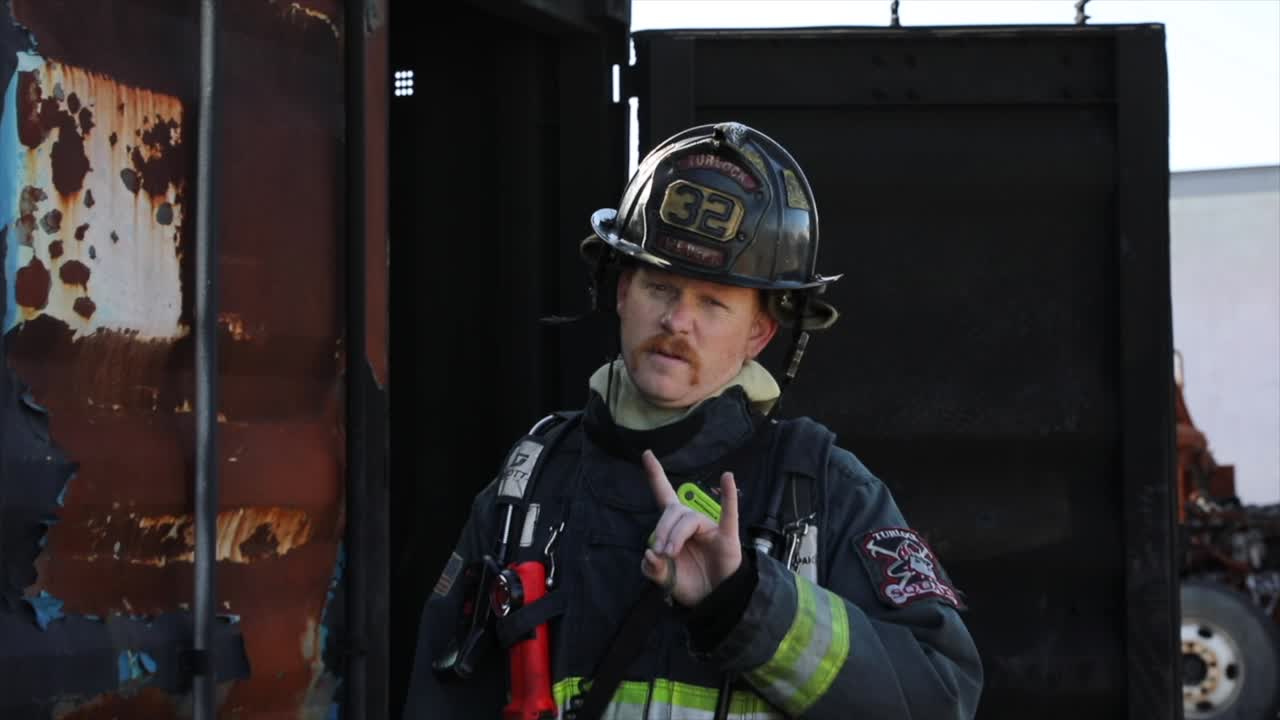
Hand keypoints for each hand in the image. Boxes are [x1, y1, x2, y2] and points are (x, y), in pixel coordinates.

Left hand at [639, 449, 741, 606]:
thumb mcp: (664, 579)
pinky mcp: (726, 537)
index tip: (647, 454)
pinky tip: (728, 478)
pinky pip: (729, 514)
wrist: (713, 601)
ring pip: (689, 519)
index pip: (664, 495)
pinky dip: (729, 496)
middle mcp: (692, 522)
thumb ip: (652, 569)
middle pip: (673, 512)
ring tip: (671, 554)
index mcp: (675, 527)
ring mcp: (710, 528)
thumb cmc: (690, 583)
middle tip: (660, 552)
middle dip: (662, 530)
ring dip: (676, 535)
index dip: (656, 475)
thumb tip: (649, 554)